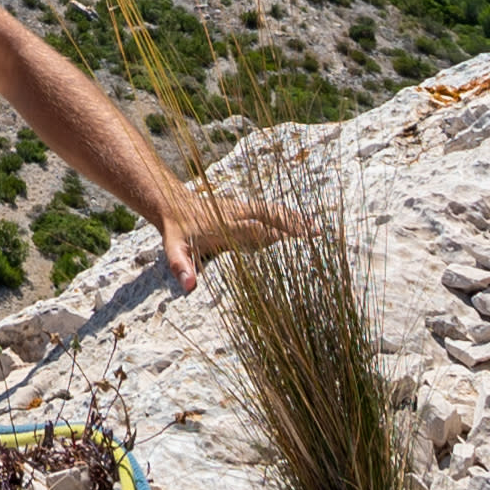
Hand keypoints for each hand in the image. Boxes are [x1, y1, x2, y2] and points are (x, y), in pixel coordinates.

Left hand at [153, 193, 314, 273]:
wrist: (172, 203)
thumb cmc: (177, 231)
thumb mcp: (174, 249)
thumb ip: (181, 266)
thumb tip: (189, 286)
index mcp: (223, 225)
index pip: (252, 228)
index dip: (272, 233)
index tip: (294, 241)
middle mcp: (235, 213)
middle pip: (268, 215)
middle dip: (291, 223)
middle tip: (315, 234)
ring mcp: (241, 207)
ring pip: (271, 210)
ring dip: (293, 218)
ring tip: (317, 228)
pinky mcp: (243, 205)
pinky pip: (268, 208)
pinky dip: (286, 214)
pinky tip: (303, 221)